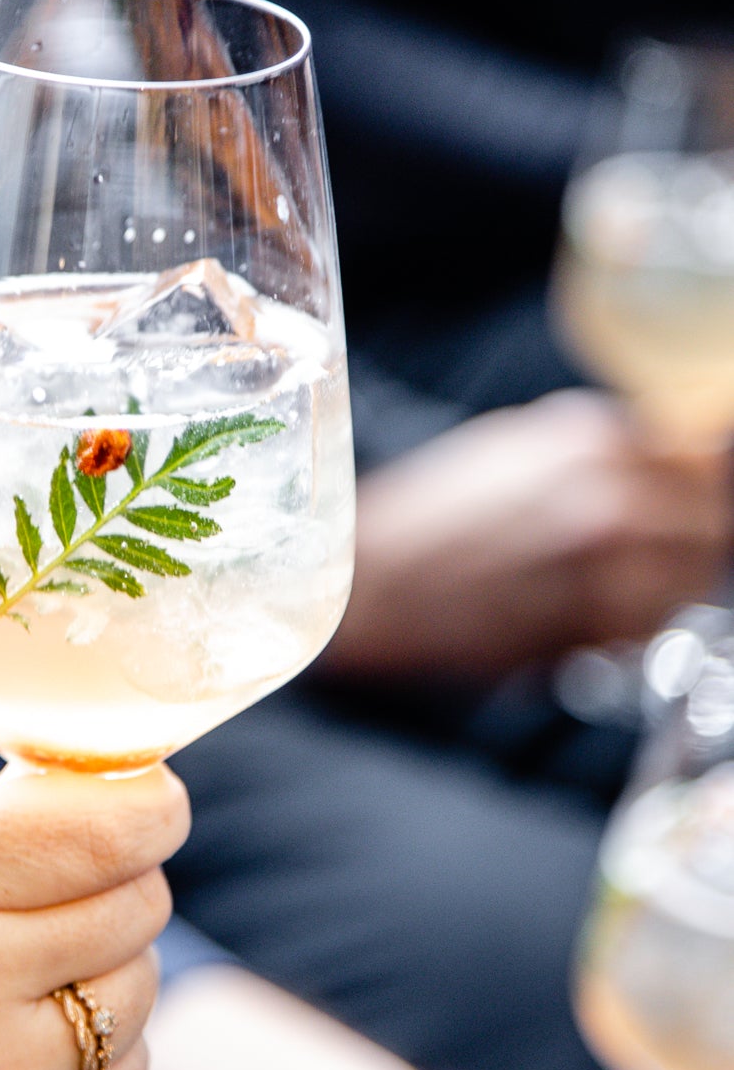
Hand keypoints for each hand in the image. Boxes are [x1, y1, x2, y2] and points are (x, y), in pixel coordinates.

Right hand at [322, 390, 732, 681]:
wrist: (369, 588)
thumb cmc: (428, 517)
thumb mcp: (514, 448)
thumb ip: (598, 449)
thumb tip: (674, 453)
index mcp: (590, 439)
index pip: (703, 457)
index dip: (697, 483)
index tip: (686, 497)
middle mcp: (607, 498)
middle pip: (709, 526)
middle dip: (692, 539)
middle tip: (659, 552)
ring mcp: (601, 569)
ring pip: (688, 584)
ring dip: (668, 588)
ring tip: (621, 589)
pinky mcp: (586, 630)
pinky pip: (649, 630)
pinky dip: (635, 628)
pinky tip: (594, 618)